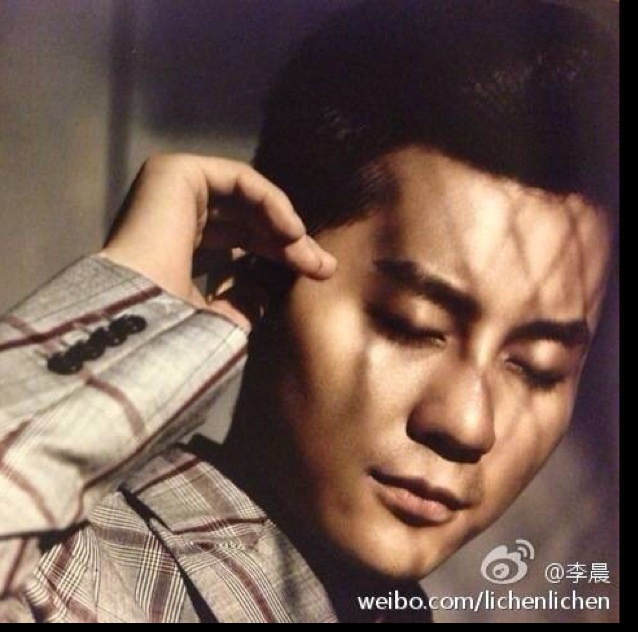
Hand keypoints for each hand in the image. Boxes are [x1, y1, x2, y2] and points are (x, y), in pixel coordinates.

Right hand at [100, 154, 335, 328]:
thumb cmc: (171, 327)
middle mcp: (172, 217)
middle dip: (288, 244)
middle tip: (323, 267)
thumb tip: (266, 289)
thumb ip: (243, 300)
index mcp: (176, 249)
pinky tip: (292, 231)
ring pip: (247, 201)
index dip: (278, 257)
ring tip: (308, 255)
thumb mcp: (218, 317)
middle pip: (247, 221)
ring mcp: (169, 191)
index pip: (238, 244)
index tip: (315, 275)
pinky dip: (271, 202)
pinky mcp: (173, 172)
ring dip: (283, 226)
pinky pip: (240, 180)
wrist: (136, 317)